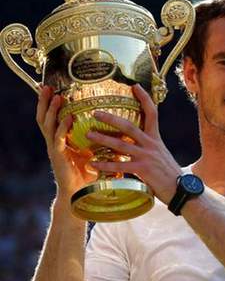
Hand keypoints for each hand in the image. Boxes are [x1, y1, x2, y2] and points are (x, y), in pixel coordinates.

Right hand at [36, 86, 96, 200]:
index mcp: (63, 138)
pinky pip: (58, 140)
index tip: (54, 87)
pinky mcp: (59, 157)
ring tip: (58, 97)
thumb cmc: (89, 172)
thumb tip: (123, 125)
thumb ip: (102, 137)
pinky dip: (63, 128)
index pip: (54, 116)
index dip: (51, 103)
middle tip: (48, 87)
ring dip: (52, 111)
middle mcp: (56, 141)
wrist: (81, 193)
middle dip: (45, 101)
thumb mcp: (94, 150)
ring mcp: (55, 148)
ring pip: (47, 125)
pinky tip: (69, 119)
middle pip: (45, 117)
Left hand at [87, 84, 180, 203]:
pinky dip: (105, 164)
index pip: (152, 113)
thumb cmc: (170, 173)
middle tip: (95, 113)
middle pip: (129, 126)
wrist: (180, 188)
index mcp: (156, 139)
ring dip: (103, 139)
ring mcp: (146, 156)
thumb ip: (149, 147)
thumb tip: (137, 144)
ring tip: (88, 134)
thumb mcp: (161, 154)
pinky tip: (93, 163)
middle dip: (111, 118)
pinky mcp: (142, 170)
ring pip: (121, 144)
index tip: (135, 86)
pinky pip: (120, 165)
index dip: (144, 98)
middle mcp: (151, 144)